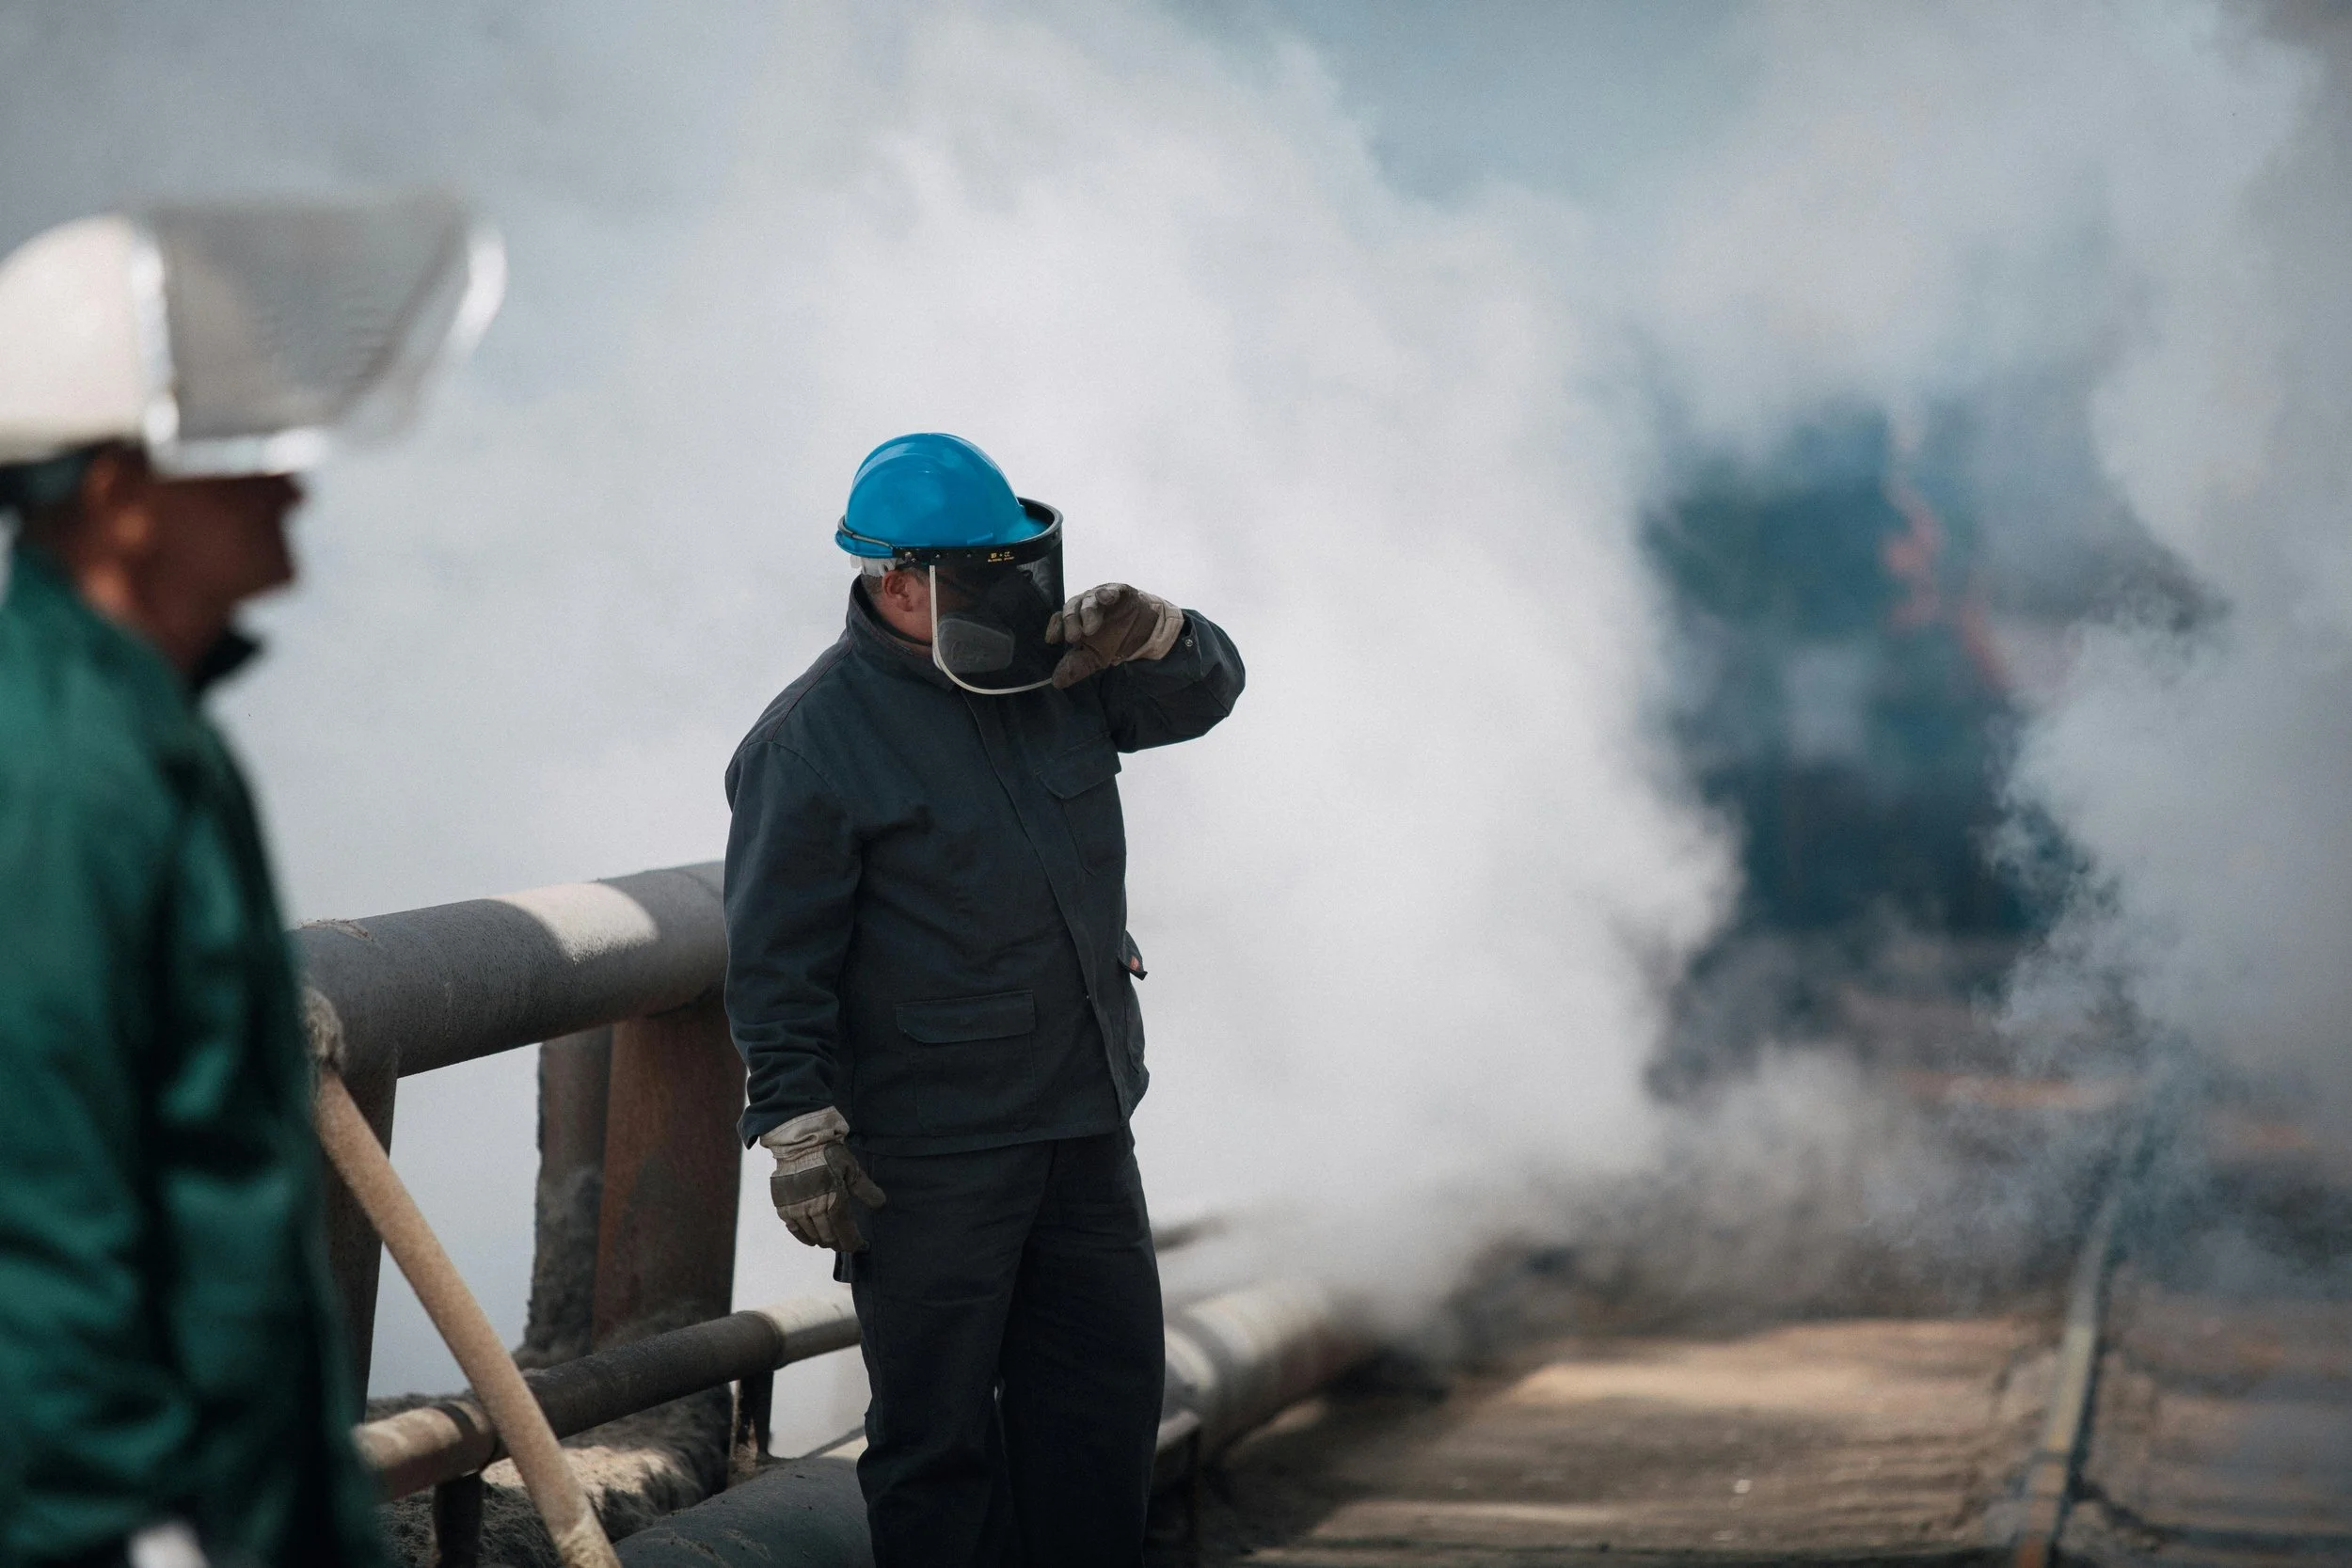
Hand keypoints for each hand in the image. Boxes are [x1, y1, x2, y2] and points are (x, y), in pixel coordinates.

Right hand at [759, 1107, 886, 1250]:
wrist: (800, 1143)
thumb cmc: (829, 1155)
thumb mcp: (853, 1169)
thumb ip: (866, 1190)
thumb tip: (880, 1205)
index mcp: (834, 1199)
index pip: (845, 1230)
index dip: (853, 1242)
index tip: (859, 1246)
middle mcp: (814, 1208)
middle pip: (828, 1236)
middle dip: (838, 1243)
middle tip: (844, 1243)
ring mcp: (797, 1209)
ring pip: (812, 1235)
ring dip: (823, 1241)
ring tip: (830, 1240)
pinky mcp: (783, 1206)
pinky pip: (794, 1229)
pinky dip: (804, 1237)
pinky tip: (811, 1239)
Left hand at [1044, 583, 1183, 688]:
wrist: (1143, 631)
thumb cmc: (1112, 641)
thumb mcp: (1094, 659)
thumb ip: (1076, 668)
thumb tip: (1056, 682)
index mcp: (1074, 620)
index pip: (1059, 620)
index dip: (1055, 628)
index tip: (1052, 640)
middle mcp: (1083, 606)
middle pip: (1072, 609)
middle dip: (1071, 622)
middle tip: (1074, 637)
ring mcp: (1100, 597)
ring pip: (1090, 600)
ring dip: (1088, 612)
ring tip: (1090, 628)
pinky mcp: (1119, 591)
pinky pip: (1111, 590)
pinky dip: (1108, 593)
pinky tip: (1106, 598)